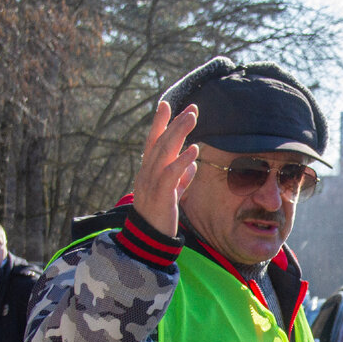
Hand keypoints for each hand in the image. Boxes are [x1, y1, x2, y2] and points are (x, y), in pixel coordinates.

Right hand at [132, 101, 198, 236]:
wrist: (150, 238)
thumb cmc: (161, 214)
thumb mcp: (172, 193)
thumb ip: (181, 178)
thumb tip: (193, 165)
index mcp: (149, 169)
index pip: (153, 141)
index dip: (159, 122)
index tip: (167, 104)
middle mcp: (148, 171)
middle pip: (160, 141)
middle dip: (175, 122)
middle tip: (190, 108)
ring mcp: (152, 182)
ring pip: (164, 152)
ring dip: (179, 133)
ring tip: (192, 118)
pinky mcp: (161, 194)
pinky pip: (171, 173)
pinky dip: (183, 160)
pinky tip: (195, 150)